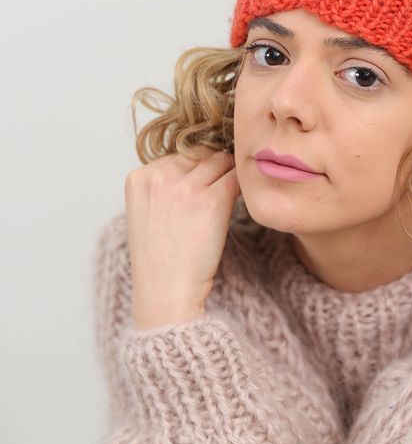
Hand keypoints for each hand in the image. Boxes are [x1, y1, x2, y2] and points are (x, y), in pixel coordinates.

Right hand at [125, 145, 241, 320]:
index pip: (177, 153)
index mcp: (138, 178)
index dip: (194, 170)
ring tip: (225, 202)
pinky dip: (241, 188)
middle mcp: (159, 177)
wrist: (166, 292)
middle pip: (200, 152)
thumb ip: (162, 184)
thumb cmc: (160, 259)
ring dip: (228, 176)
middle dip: (212, 169)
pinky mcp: (212, 200)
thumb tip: (198, 163)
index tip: (198, 191)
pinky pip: (236, 179)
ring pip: (221, 161)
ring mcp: (185, 187)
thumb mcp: (147, 213)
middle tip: (217, 194)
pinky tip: (236, 205)